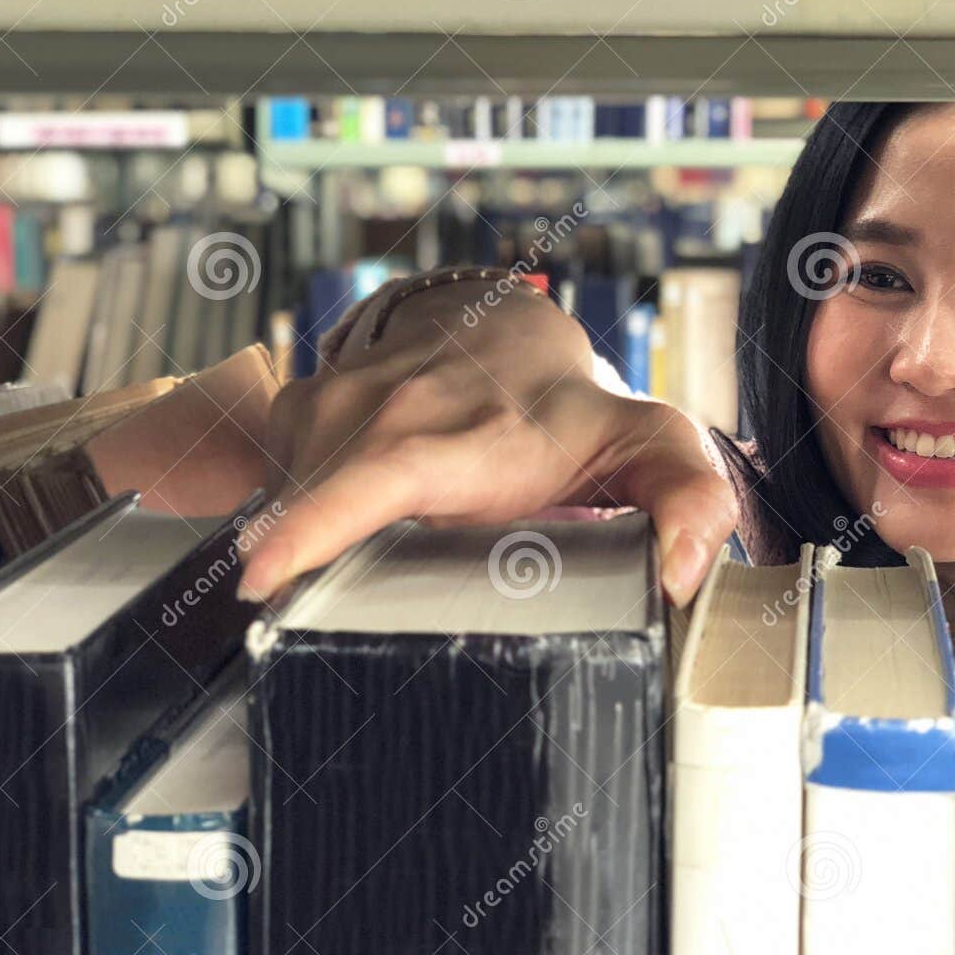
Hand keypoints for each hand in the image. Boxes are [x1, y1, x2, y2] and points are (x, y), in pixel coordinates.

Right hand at [238, 279, 737, 606]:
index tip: (265, 576)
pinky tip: (343, 521)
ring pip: (290, 497)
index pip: (382, 473)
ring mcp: (338, 403)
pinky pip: (277, 480)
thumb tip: (683, 574)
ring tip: (368, 556)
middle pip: (314, 504)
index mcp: (472, 435)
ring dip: (310, 543)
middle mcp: (394, 409)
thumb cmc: (570, 410)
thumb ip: (689, 499)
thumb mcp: (648, 445)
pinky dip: (296, 514)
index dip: (319, 524)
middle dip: (301, 568)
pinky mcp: (300, 407)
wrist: (501, 329)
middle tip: (323, 624)